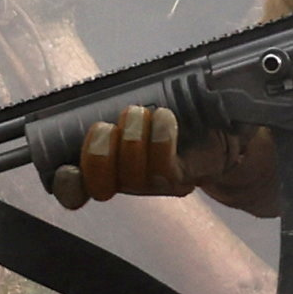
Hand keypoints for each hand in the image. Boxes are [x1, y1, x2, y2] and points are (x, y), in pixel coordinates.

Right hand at [50, 105, 263, 207]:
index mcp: (104, 166)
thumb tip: (86, 103)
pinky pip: (163, 166)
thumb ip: (112, 108)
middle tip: (107, 127)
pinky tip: (165, 118)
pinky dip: (160, 137)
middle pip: (96, 185)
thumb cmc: (175, 114)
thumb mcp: (140, 109)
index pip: (73, 189)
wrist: (226, 131)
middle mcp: (125, 181)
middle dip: (96, 152)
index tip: (67, 167)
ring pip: (130, 174)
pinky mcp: (181, 178)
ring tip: (142, 113)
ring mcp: (153, 184)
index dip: (66, 183)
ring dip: (130, 137)